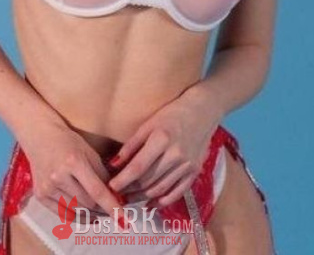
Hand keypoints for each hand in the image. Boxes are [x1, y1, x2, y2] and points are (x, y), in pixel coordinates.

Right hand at [17, 116, 128, 226]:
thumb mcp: (88, 151)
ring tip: (100, 211)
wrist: (40, 136)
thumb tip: (115, 195)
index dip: (112, 206)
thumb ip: (101, 174)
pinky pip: (62, 214)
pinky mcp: (40, 196)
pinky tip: (86, 215)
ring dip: (91, 214)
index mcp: (73, 161)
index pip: (97, 191)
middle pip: (87, 203)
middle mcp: (58, 176)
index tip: (123, 220)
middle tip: (111, 207)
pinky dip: (76, 217)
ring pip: (76, 211)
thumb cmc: (67, 140)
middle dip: (102, 208)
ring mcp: (47, 188)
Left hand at [106, 87, 220, 207]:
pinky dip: (163, 201)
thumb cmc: (171, 114)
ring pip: (160, 189)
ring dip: (143, 197)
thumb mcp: (149, 123)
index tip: (110, 187)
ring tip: (129, 199)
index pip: (138, 167)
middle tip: (117, 194)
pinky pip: (177, 193)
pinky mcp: (195, 172)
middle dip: (130, 190)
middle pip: (148, 180)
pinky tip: (151, 203)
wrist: (203, 111)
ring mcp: (187, 165)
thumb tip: (114, 164)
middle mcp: (176, 154)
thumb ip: (131, 144)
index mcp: (162, 138)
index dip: (123, 180)